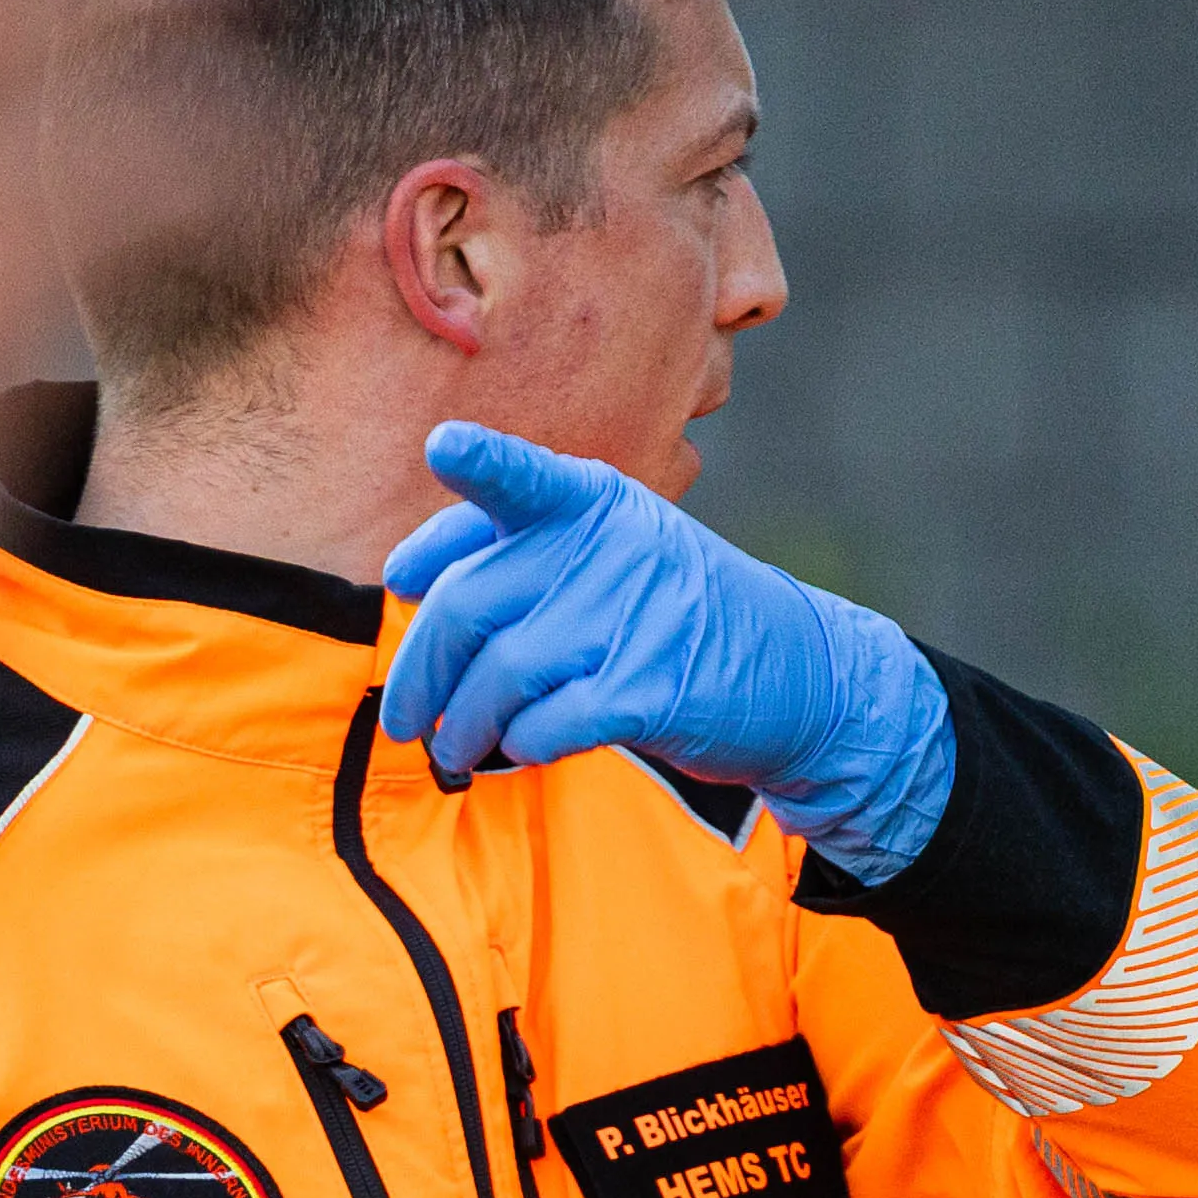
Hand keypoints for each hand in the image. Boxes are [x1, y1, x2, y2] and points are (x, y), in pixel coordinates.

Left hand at [379, 423, 952, 879]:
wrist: (796, 671)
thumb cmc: (669, 610)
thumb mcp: (608, 552)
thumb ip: (512, 549)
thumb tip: (400, 574)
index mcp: (594, 502)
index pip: (522, 478)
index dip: (480, 461)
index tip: (444, 447)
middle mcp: (614, 548)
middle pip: (470, 605)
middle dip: (418, 673)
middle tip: (401, 718)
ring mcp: (637, 617)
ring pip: (500, 676)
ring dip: (462, 726)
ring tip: (452, 749)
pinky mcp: (653, 690)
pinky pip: (547, 724)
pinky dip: (520, 744)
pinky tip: (524, 748)